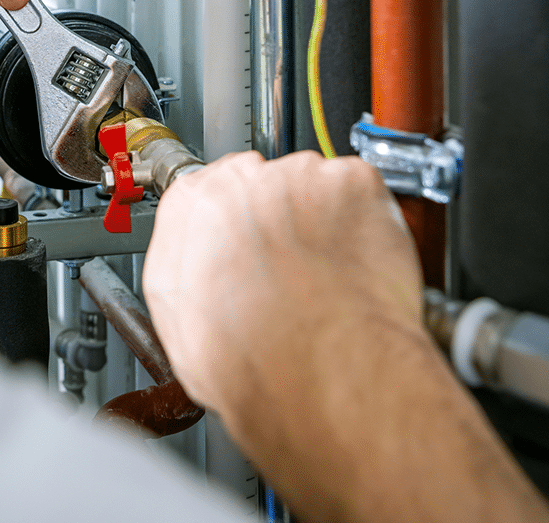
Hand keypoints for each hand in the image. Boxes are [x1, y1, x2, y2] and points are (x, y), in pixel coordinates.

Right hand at [142, 150, 421, 415]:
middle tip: (299, 266)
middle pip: (269, 183)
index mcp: (192, 207)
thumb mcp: (181, 324)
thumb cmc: (251, 359)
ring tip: (331, 276)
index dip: (242, 222)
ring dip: (328, 221)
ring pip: (318, 188)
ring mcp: (300, 176)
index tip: (255, 242)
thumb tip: (205, 275)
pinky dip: (368, 222)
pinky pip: (362, 194)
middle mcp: (242, 180)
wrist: (316, 371)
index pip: (216, 189)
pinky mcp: (352, 182)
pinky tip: (357, 267)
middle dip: (285, 217)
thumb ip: (189, 273)